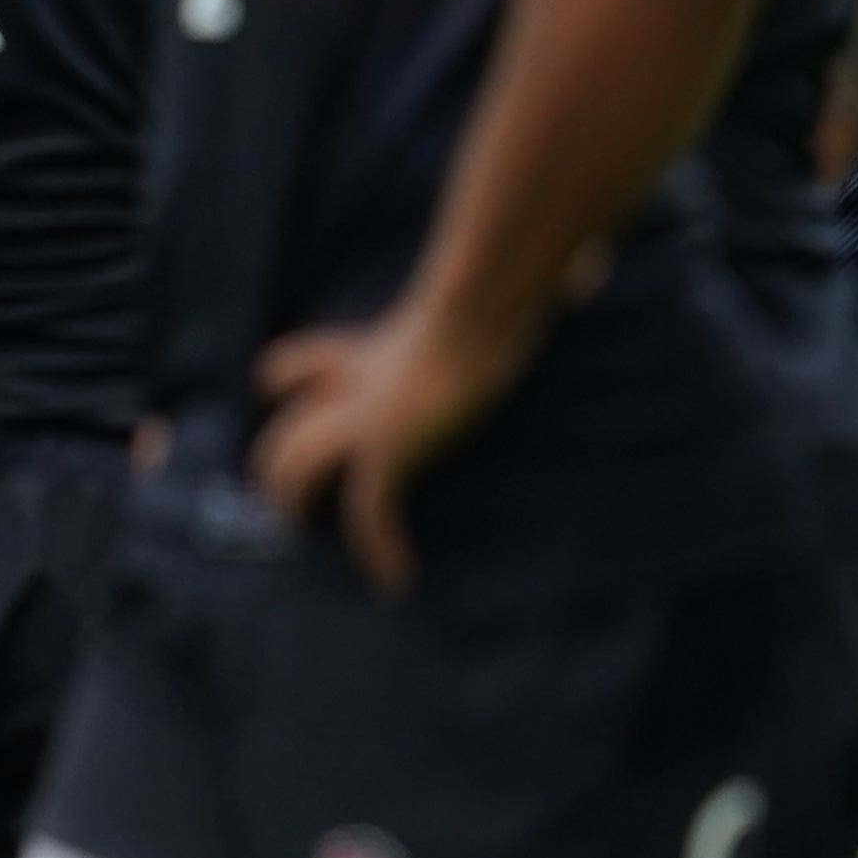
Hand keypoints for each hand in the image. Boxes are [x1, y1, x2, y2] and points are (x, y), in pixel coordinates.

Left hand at [250, 293, 532, 594]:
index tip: (278, 393)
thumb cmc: (489, 297)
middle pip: (282, 438)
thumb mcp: (483, 299)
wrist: (478, 310)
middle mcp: (351, 392)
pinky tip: (396, 583)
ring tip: (320, 545)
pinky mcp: (385, 454)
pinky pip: (367, 516)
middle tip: (297, 513)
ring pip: (295, 477)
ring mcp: (361, 423)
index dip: (283, 382)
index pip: (299, 366)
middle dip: (276, 477)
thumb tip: (581, 274)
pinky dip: (380, 553)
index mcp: (368, 354)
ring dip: (299, 515)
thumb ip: (502, 297)